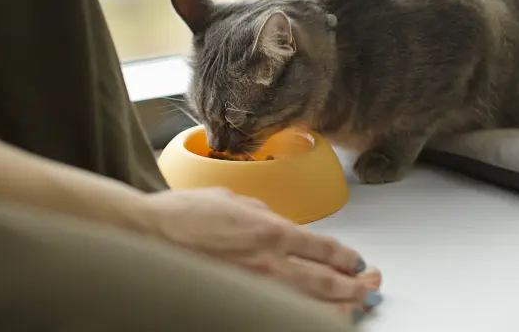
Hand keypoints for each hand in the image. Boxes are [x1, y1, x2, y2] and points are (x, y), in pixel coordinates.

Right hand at [144, 187, 382, 320]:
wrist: (146, 238)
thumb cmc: (181, 217)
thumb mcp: (232, 200)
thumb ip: (263, 213)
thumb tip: (282, 224)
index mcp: (271, 231)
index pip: (326, 249)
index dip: (348, 258)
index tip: (358, 262)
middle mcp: (270, 264)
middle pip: (330, 282)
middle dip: (359, 286)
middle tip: (372, 285)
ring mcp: (256, 289)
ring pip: (313, 308)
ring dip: (343, 308)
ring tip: (357, 306)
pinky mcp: (240, 303)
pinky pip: (283, 317)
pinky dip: (308, 319)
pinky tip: (318, 318)